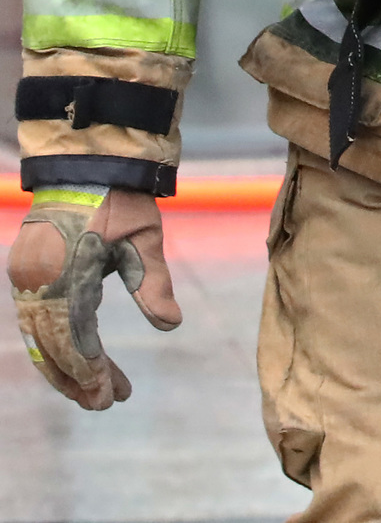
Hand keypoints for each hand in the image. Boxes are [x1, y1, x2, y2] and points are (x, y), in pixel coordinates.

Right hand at [9, 189, 180, 408]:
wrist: (86, 161)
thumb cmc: (121, 199)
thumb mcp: (144, 238)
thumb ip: (153, 283)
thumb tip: (172, 325)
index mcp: (68, 274)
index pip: (76, 339)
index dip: (91, 372)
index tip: (110, 397)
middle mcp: (39, 281)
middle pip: (53, 346)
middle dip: (77, 379)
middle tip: (105, 403)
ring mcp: (27, 277)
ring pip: (37, 338)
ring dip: (62, 367)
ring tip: (92, 390)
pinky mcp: (25, 272)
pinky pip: (32, 321)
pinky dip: (50, 345)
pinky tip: (72, 360)